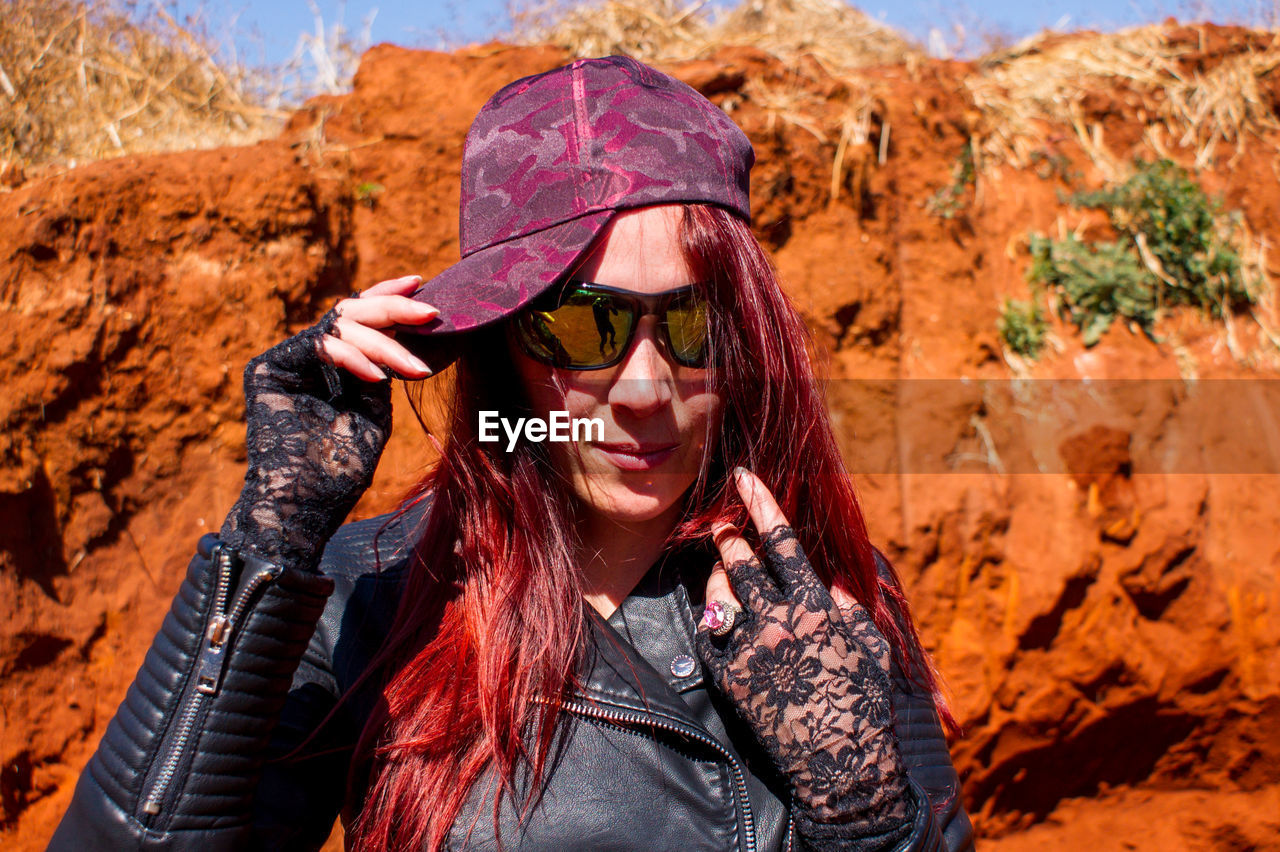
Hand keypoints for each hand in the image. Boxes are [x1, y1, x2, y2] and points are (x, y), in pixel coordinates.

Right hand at [219, 275, 438, 567]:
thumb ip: (382, 373)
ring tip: (416, 369)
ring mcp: (284, 362)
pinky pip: (317, 345)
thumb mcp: (373, 413)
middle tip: (431, 313)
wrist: (305, 511)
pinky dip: (352, 357)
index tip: (423, 286)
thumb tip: (405, 337)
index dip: (388, 298)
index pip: (359, 319)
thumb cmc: (339, 471)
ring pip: (339, 324)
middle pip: (351, 313)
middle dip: (395, 310)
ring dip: (384, 344)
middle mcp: (303, 358)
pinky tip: (376, 375)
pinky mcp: (268, 371)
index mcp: (328, 366)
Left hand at [697, 468, 913, 840]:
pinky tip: (717, 615)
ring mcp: (751, 650)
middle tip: (720, 523)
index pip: (783, 542)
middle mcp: (779, 622)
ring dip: (717, 574)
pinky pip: (709, 636)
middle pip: (741, 562)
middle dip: (727, 536)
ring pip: (719, 594)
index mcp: (816, 609)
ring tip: (719, 567)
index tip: (743, 477)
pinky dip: (711, 619)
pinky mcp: (731, 679)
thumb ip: (852, 612)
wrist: (841, 768)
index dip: (762, 504)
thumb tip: (833, 584)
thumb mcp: (871, 652)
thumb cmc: (865, 708)